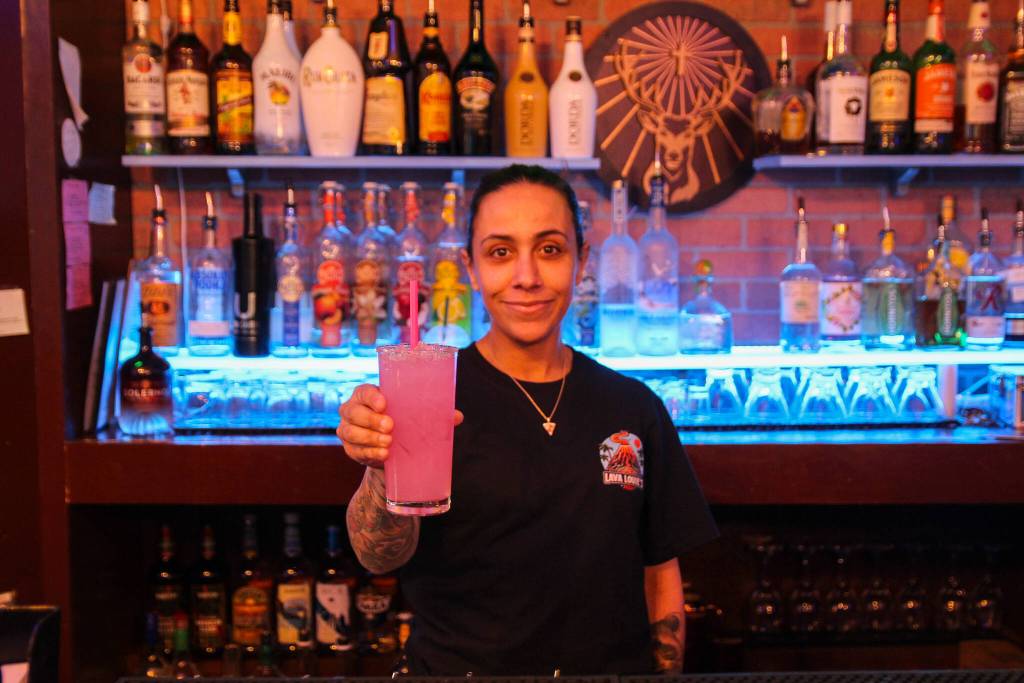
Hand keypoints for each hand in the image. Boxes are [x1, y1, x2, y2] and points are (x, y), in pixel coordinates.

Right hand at [337, 384, 463, 467]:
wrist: (391, 450)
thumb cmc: (402, 423)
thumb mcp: (414, 415)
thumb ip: (433, 413)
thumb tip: (457, 416)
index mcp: (367, 395)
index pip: (363, 391)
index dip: (371, 397)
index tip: (384, 404)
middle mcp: (352, 409)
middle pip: (353, 411)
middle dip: (371, 420)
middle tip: (390, 427)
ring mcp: (347, 429)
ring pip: (350, 431)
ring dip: (369, 438)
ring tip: (388, 443)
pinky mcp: (350, 449)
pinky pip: (354, 451)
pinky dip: (368, 453)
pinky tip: (382, 455)